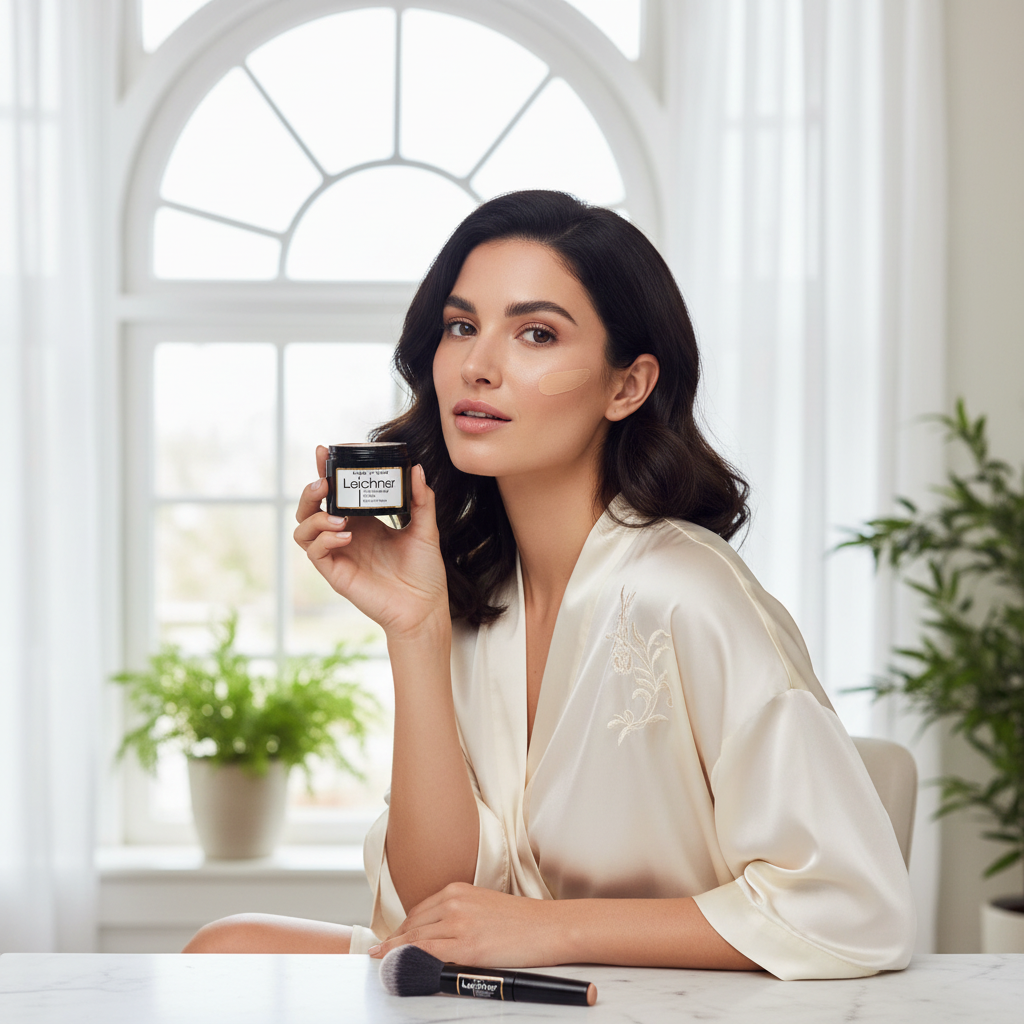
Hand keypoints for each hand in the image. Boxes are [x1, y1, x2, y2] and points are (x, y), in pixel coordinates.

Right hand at [293, 446, 449, 639]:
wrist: (425, 608)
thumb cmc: (424, 572)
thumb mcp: (426, 529)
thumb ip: (421, 500)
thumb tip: (416, 469)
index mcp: (363, 521)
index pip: (337, 493)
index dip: (325, 471)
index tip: (324, 451)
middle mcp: (346, 535)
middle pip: (310, 508)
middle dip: (310, 491)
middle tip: (323, 482)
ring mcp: (338, 554)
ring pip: (303, 529)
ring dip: (315, 517)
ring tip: (338, 516)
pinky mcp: (336, 573)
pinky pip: (315, 552)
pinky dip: (325, 539)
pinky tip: (346, 536)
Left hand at [368, 882, 565, 967]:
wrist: (549, 927)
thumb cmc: (522, 921)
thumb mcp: (484, 906)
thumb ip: (460, 913)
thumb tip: (439, 931)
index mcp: (458, 890)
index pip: (418, 911)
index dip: (400, 928)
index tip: (387, 940)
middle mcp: (454, 902)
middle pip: (412, 924)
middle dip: (393, 941)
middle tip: (378, 954)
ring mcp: (459, 923)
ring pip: (414, 938)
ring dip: (393, 951)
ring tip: (380, 962)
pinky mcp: (467, 946)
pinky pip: (426, 952)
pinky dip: (406, 959)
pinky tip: (394, 965)